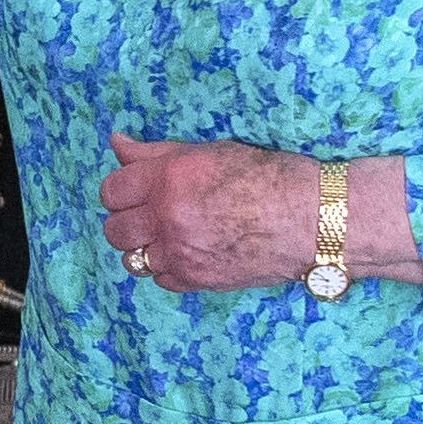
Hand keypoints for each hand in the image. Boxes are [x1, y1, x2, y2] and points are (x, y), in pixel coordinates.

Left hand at [98, 136, 414, 292]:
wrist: (310, 218)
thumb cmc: (268, 176)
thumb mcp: (210, 152)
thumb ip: (156, 152)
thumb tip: (117, 143)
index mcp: (169, 179)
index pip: (111, 191)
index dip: (120, 191)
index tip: (135, 191)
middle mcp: (168, 217)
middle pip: (115, 229)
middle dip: (128, 221)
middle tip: (151, 215)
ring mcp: (180, 253)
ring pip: (133, 259)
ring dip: (145, 248)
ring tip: (171, 236)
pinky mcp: (197, 280)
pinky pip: (161, 279)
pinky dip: (169, 268)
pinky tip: (191, 253)